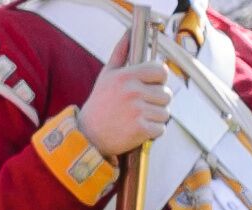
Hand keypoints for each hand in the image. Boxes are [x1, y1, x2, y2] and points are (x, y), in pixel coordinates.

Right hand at [81, 40, 171, 156]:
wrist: (85, 136)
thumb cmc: (99, 105)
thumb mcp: (106, 76)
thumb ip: (121, 53)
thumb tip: (130, 32)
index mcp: (126, 76)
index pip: (161, 71)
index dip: (158, 80)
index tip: (148, 86)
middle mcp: (132, 91)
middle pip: (166, 94)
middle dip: (155, 102)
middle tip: (136, 107)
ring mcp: (137, 111)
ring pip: (165, 113)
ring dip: (154, 118)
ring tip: (135, 119)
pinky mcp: (140, 129)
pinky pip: (160, 129)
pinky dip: (151, 132)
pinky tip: (135, 130)